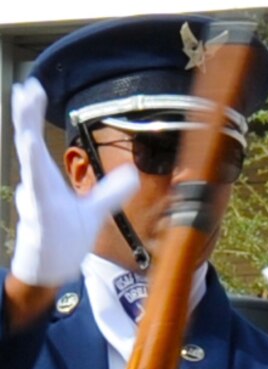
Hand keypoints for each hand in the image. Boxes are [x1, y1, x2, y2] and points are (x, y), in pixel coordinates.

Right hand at [10, 77, 138, 285]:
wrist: (51, 272)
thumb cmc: (63, 240)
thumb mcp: (93, 213)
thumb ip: (110, 193)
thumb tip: (133, 175)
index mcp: (47, 181)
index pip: (37, 141)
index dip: (33, 115)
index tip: (32, 88)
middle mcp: (38, 189)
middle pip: (29, 147)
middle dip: (26, 119)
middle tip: (25, 90)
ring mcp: (36, 208)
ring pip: (30, 175)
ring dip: (28, 150)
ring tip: (26, 133)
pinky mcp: (40, 229)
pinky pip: (36, 209)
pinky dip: (32, 195)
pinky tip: (29, 185)